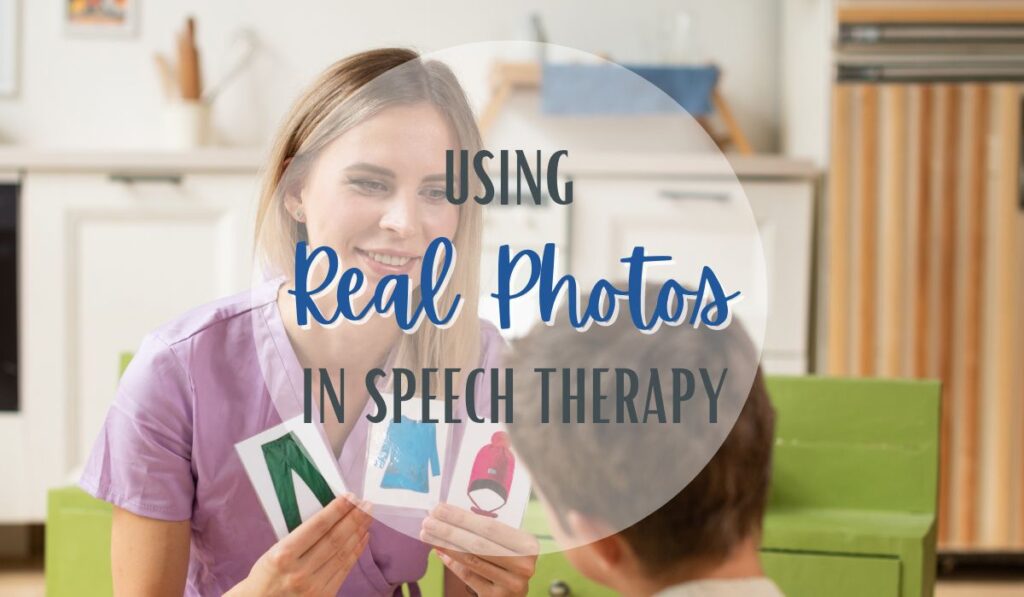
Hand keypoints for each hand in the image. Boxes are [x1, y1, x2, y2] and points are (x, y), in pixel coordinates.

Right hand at [229, 494, 372, 595]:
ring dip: (358, 533)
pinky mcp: (324, 596)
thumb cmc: (266, 576)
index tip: (350, 497)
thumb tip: (329, 516)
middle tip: (366, 504)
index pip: (317, 527)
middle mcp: (299, 571)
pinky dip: (356, 552)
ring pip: (342, 554)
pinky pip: (344, 570)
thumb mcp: (273, 553)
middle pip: (334, 539)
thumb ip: (298, 538)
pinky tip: (362, 538)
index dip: (337, 510)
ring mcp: (313, 587)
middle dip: (354, 519)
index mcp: (283, 555)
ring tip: (368, 517)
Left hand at [421, 503, 537, 596]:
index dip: (462, 517)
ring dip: (446, 546)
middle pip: (478, 544)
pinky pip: (468, 576)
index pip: (490, 527)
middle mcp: (523, 565)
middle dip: (449, 530)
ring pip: (471, 560)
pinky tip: (440, 551)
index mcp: (529, 545)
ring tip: (428, 535)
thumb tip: (451, 515)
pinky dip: (452, 562)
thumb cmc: (510, 560)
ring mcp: (510, 584)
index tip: (439, 509)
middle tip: (428, 521)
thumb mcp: (509, 543)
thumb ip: (489, 532)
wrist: (514, 594)